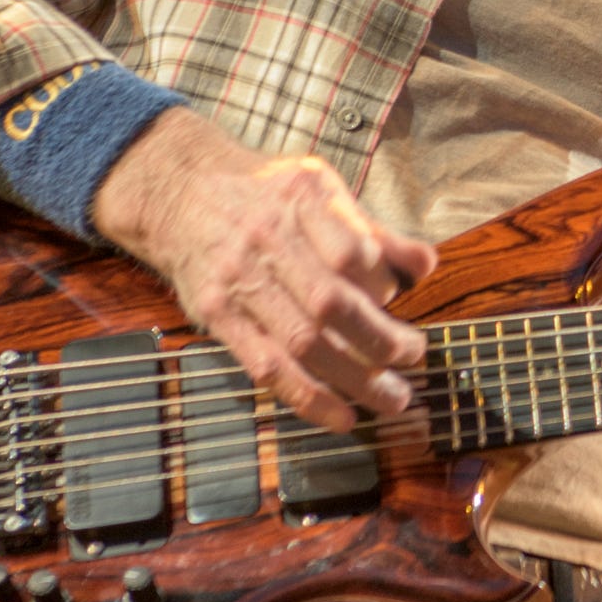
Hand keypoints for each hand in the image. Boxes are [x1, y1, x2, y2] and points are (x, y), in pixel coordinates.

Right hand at [93, 107, 436, 432]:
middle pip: (331, 303)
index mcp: (300, 201)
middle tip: (414, 358)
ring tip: (393, 398)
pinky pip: (265, 365)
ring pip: (302, 341)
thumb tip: (425, 264)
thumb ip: (371, 228)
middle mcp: (268, 240)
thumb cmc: (261, 191)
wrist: (176, 190)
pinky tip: (341, 416)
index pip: (351, 251)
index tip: (400, 299)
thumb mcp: (317, 185)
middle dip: (380, 340)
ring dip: (353, 377)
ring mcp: (238, 281)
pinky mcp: (217, 315)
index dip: (382, 282)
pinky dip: (306, 395)